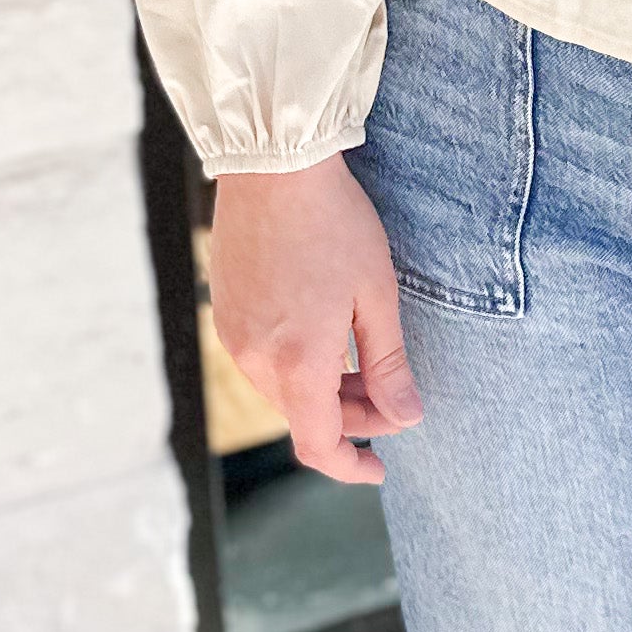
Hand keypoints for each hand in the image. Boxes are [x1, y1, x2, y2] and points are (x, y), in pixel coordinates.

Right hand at [206, 153, 424, 482]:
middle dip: (350, 418)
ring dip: (322, 390)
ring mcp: (233, 334)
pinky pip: (261, 360)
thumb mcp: (377, 294)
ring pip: (281, 389)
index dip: (350, 466)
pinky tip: (323, 333)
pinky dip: (294, 364)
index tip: (378, 467)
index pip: (318, 444)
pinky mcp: (225, 311)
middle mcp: (255, 358)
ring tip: (361, 361)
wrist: (274, 165)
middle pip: (303, 417)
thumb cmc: (334, 223)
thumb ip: (388, 364)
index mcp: (297, 362)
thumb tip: (407, 417)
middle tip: (391, 398)